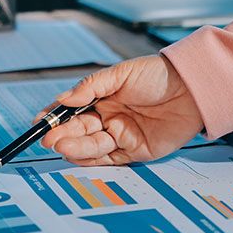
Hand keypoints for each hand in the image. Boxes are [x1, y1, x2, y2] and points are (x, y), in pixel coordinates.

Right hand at [40, 55, 203, 164]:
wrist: (192, 89)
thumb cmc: (159, 75)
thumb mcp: (122, 73)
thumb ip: (92, 86)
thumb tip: (65, 98)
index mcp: (102, 98)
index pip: (72, 110)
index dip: (55, 117)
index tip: (40, 122)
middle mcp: (108, 119)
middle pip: (78, 130)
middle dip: (62, 134)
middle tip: (49, 138)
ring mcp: (121, 136)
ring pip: (90, 147)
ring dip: (75, 147)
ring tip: (62, 144)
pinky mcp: (135, 152)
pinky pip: (108, 159)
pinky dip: (91, 159)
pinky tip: (78, 154)